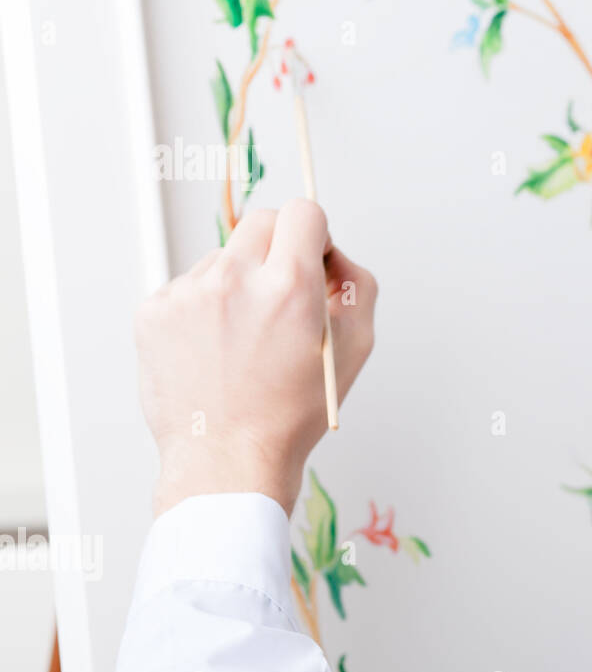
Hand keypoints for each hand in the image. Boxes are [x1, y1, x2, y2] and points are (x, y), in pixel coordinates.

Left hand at [135, 199, 376, 517]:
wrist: (227, 459)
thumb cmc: (295, 412)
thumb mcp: (357, 347)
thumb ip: (356, 284)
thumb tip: (333, 255)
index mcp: (290, 285)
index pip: (303, 212)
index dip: (315, 234)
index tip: (313, 258)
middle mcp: (234, 279)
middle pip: (261, 223)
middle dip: (278, 249)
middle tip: (282, 296)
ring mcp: (187, 293)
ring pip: (223, 258)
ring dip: (239, 283)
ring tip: (244, 339)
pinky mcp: (154, 311)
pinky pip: (188, 287)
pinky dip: (205, 308)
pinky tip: (216, 349)